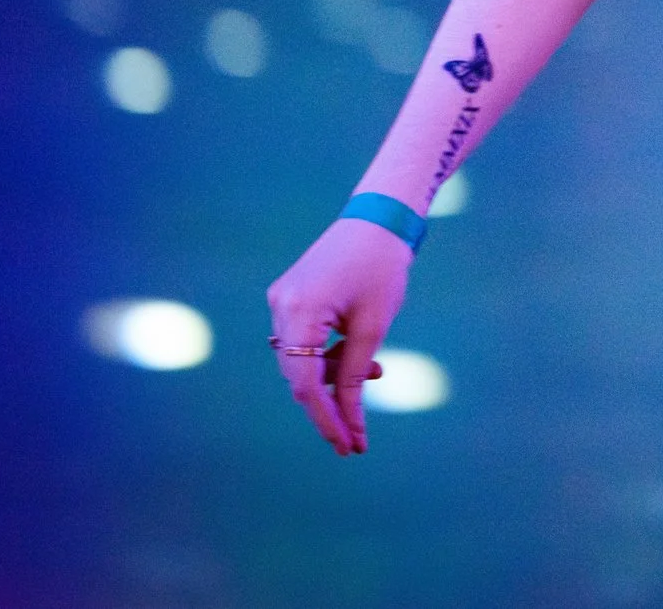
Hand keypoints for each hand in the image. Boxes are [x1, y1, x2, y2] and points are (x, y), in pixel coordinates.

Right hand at [267, 217, 411, 454]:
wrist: (379, 218)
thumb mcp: (373, 326)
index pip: (303, 383)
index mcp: (298, 311)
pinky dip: (327, 354)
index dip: (325, 419)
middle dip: (330, 403)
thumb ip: (354, 375)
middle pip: (298, 375)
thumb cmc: (383, 267)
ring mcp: (281, 300)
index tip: (347, 445)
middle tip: (359, 433)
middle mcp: (280, 306)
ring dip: (332, 375)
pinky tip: (356, 353)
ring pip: (301, 359)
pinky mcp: (291, 296)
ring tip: (376, 371)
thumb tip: (348, 420)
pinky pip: (303, 339)